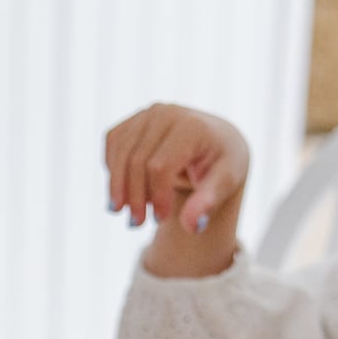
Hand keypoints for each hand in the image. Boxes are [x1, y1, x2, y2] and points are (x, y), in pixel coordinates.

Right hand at [105, 103, 249, 233]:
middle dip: (134, 197)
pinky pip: (112, 146)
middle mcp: (166, 112)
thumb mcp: (225, 183)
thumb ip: (208, 202)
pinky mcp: (133, 120)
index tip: (161, 219)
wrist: (214, 141)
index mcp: (191, 126)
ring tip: (123, 210)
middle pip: (136, 162)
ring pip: (119, 154)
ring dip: (117, 187)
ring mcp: (146, 114)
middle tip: (136, 223)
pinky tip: (126, 187)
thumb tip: (192, 226)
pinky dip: (114, 170)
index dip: (156, 196)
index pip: (159, 166)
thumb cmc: (221, 163)